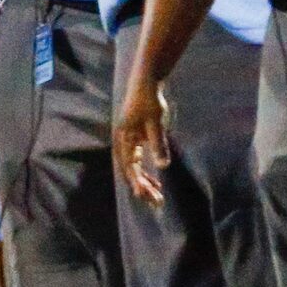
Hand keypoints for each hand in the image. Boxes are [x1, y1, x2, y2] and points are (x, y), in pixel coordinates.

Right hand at [114, 79, 172, 205]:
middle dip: (142, 187)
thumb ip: (158, 144)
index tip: (146, 197)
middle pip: (130, 171)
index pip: (130, 167)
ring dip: (144, 182)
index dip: (138, 183)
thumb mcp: (156, 123)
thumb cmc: (150, 100)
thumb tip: (163, 165)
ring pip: (134, 168)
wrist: (146, 82)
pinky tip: (156, 181)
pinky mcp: (135, 138)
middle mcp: (123, 143)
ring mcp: (128, 141)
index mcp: (125, 140)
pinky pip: (137, 162)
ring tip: (157, 197)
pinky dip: (145, 173)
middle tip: (157, 204)